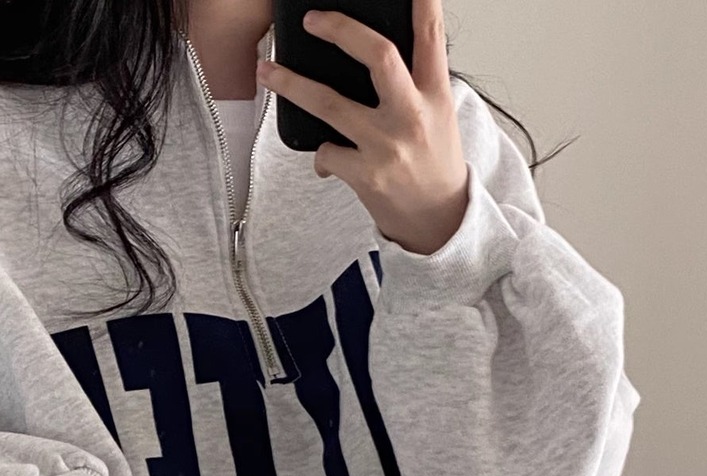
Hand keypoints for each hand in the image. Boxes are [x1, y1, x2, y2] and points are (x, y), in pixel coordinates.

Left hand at [256, 0, 469, 256]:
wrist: (439, 222)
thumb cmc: (434, 167)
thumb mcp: (439, 117)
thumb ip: (414, 85)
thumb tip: (376, 58)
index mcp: (435, 95)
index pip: (430, 38)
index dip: (422, 5)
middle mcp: (412, 115)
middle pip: (378, 57)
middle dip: (341, 31)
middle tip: (312, 20)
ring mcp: (386, 145)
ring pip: (330, 104)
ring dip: (291, 85)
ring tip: (266, 71)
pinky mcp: (366, 175)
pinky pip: (326, 152)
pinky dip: (322, 154)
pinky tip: (327, 160)